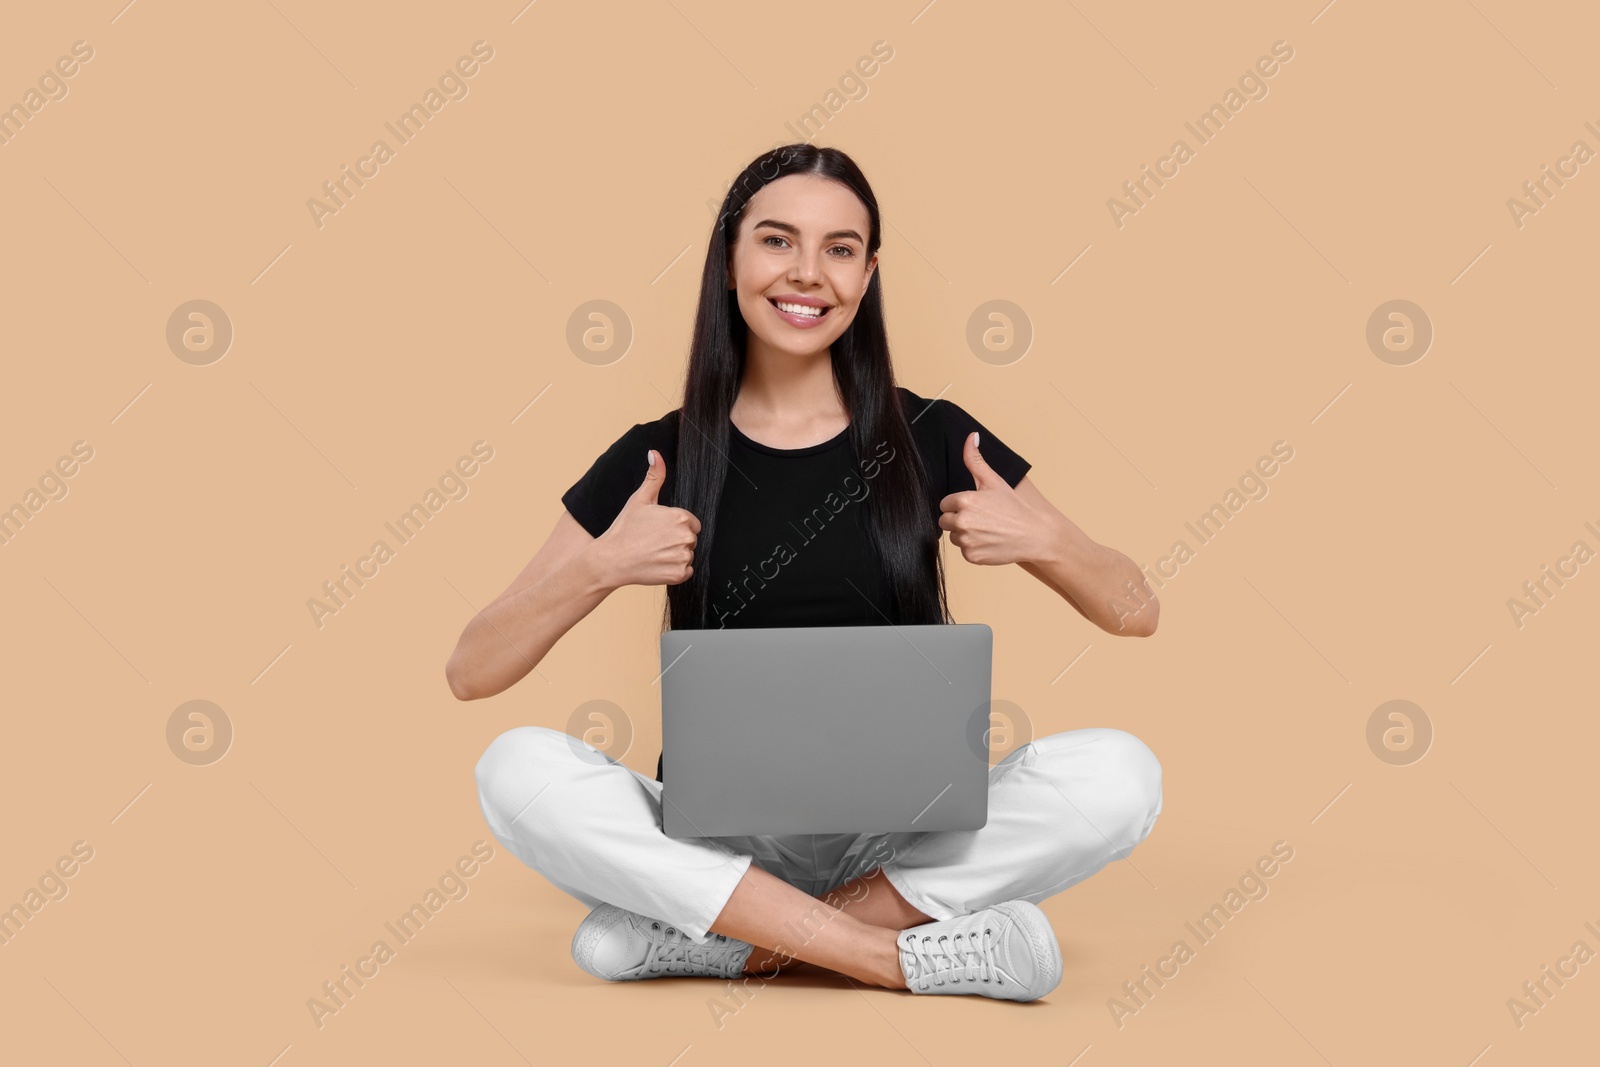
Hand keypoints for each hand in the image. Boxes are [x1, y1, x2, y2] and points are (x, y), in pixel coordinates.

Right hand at [595, 449, 700, 586]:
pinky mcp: (679, 575)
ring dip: (675, 555)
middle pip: (690, 538)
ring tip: (653, 553)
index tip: (658, 530)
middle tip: (653, 541)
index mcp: (680, 517)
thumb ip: (654, 476)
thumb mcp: (640, 499)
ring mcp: (683, 557)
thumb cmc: (624, 529)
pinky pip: (686, 571)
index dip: (674, 526)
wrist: (610, 560)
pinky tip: (657, 564)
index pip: (691, 522)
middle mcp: (686, 537)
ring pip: (687, 554)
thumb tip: (655, 454)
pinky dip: (674, 570)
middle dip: (675, 540)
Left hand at [937, 432, 1038, 565]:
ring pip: (954, 537)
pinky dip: (974, 548)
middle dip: (958, 519)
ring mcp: (966, 541)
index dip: (959, 505)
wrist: (1035, 535)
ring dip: (965, 534)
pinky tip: (989, 541)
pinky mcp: (971, 557)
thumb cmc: (1014, 507)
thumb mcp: (994, 480)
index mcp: (964, 501)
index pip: (945, 504)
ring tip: (987, 529)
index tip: (976, 506)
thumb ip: (975, 460)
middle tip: (982, 518)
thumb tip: (971, 437)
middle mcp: (962, 522)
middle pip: (945, 521)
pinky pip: (964, 551)